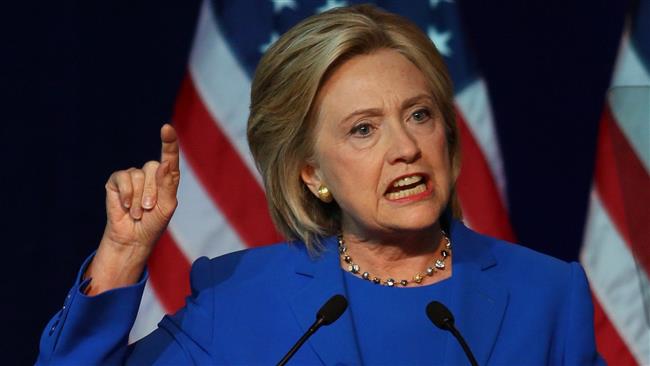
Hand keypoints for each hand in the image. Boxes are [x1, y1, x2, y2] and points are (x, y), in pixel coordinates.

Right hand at [85, 124, 179, 293]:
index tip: (167, 129)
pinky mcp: (116, 181)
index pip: (169, 156)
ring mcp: (132, 176)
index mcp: (166, 177)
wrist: (134, 238)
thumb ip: (167, 184)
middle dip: (152, 191)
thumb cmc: (154, 223)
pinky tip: (127, 207)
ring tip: (139, 211)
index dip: (169, 142)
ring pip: (138, 175)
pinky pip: (122, 178)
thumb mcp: (167, 206)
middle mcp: (150, 173)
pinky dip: (127, 194)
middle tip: (150, 209)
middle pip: (152, 167)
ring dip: (139, 197)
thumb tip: (163, 163)